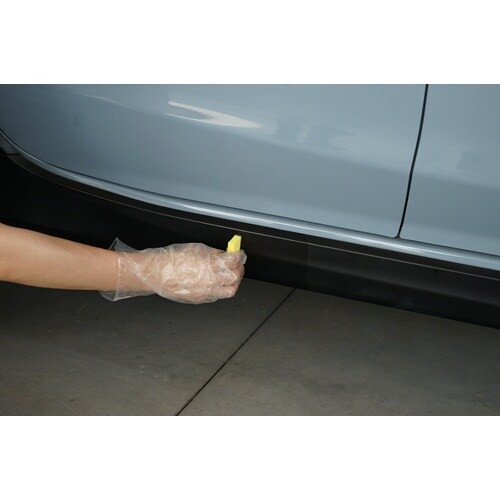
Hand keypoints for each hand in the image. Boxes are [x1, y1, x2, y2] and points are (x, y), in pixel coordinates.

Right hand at [116, 242, 246, 303]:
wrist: (155, 273)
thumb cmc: (171, 258)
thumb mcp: (196, 249)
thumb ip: (214, 253)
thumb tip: (226, 255)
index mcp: (210, 265)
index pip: (235, 261)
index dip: (240, 256)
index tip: (239, 254)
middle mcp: (210, 281)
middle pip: (236, 278)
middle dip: (239, 269)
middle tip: (237, 264)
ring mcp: (206, 292)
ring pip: (229, 291)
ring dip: (233, 282)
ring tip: (229, 275)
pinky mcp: (200, 299)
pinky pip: (217, 295)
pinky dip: (220, 288)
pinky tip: (216, 281)